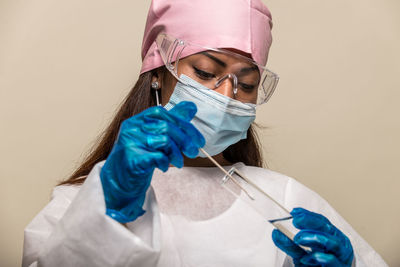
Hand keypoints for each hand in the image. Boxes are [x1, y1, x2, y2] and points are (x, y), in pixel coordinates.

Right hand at [100, 101, 204, 222]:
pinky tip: (163, 167)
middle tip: (194, 152)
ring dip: (177, 154)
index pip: (164, 114)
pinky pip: (157, 156)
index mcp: (138, 120)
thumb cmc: (139, 158)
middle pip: (167, 127)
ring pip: (164, 140)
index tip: (198, 140)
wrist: (117, 182)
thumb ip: (173, 121)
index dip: (185, 125)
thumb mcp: (156, 137)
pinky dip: (165, 162)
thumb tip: (191, 106)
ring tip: (178, 163)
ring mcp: (130, 142)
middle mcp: (132, 127)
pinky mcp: (132, 159)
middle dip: (186, 141)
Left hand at [272, 208, 353, 265]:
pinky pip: (333, 261)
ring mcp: (341, 257)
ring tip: (298, 238)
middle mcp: (339, 244)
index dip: (308, 215)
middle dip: (311, 222)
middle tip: (295, 221)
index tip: (294, 212)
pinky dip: (320, 257)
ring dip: (314, 238)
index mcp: (331, 237)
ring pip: (333, 242)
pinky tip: (308, 257)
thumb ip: (290, 245)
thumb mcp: (300, 254)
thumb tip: (277, 233)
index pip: (321, 221)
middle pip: (327, 228)